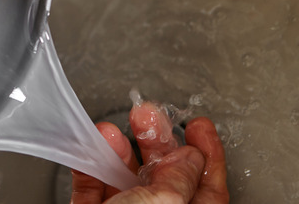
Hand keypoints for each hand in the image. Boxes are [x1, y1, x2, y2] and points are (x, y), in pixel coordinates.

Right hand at [71, 102, 228, 203]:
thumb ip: (178, 178)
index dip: (206, 151)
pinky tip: (91, 145)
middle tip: (149, 115)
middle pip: (163, 173)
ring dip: (118, 146)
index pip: (208, 184)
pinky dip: (90, 162)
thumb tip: (188, 158)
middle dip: (156, 138)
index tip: (199, 124)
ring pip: (126, 177)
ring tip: (110, 129)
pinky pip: (93, 184)